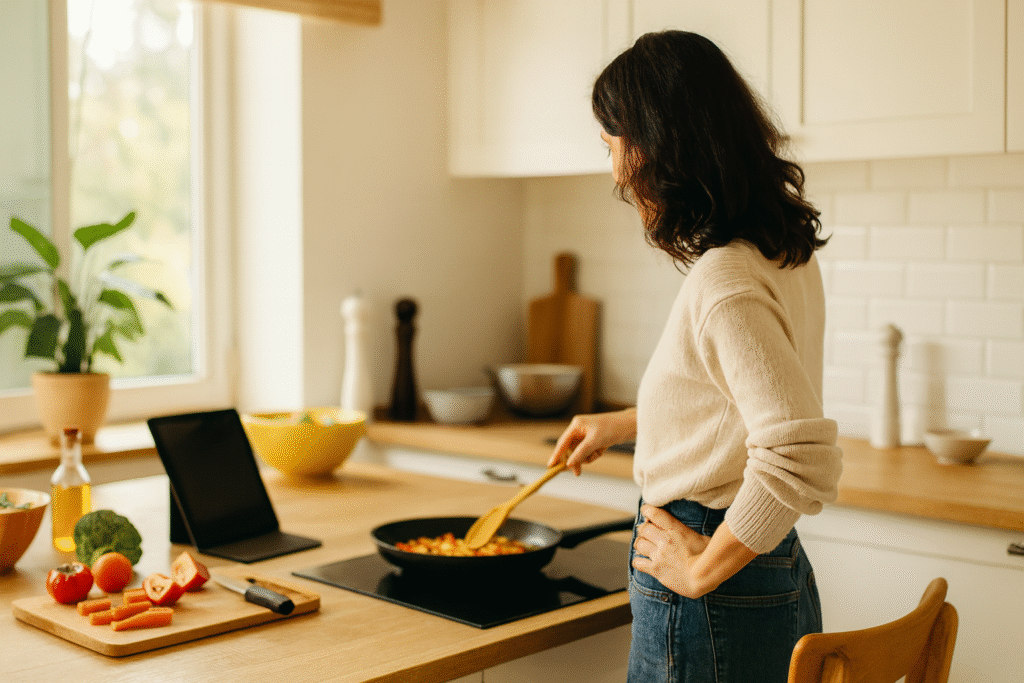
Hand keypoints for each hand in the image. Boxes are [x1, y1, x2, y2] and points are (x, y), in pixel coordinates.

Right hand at [547, 408, 636, 474]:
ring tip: (597, 453)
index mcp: (576, 425)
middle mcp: (579, 429)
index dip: (556, 455)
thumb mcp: (595, 442)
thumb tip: (568, 465)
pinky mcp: (594, 439)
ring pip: (579, 453)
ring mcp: (587, 434)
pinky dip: (593, 455)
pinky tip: (601, 451)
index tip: (550, 466)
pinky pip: (588, 452)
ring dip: (587, 457)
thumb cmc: (612, 428)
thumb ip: (580, 453)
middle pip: (570, 449)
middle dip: (576, 460)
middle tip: (577, 472)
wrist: (630, 425)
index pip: (562, 442)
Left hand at [632, 505, 756, 598]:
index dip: (647, 511)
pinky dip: (638, 560)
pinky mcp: (655, 569)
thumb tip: (708, 526)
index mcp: (675, 529)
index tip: (647, 511)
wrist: (703, 577)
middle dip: (645, 529)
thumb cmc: (709, 557)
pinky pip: (638, 562)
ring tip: (646, 546)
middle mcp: (664, 540)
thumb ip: (697, 531)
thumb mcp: (705, 538)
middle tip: (649, 532)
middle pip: (644, 528)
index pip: (653, 513)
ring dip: (642, 543)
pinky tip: (643, 560)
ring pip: (639, 543)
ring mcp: (658, 555)